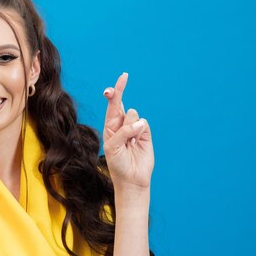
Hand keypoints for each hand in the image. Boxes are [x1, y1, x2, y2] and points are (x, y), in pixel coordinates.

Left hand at [102, 73, 153, 189]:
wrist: (132, 178)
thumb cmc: (117, 163)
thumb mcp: (112, 147)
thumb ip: (122, 132)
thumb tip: (139, 121)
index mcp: (110, 126)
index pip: (112, 105)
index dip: (114, 92)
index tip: (116, 82)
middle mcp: (121, 124)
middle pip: (121, 103)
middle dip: (120, 90)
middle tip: (123, 77)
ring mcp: (134, 128)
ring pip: (133, 114)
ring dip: (130, 126)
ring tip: (129, 143)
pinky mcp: (146, 133)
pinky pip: (143, 123)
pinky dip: (140, 131)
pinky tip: (137, 143)